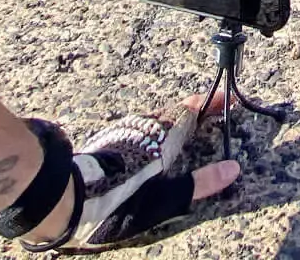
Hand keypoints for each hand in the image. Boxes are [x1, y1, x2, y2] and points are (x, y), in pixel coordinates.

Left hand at [40, 98, 239, 251]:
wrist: (66, 201)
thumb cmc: (119, 202)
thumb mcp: (163, 200)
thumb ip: (199, 184)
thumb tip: (233, 168)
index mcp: (162, 140)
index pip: (193, 112)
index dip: (212, 103)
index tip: (230, 97)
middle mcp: (144, 129)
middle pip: (175, 111)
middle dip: (197, 109)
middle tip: (214, 108)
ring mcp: (125, 133)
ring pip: (157, 118)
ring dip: (177, 117)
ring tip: (189, 121)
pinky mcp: (110, 142)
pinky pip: (142, 126)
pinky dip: (159, 126)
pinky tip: (154, 139)